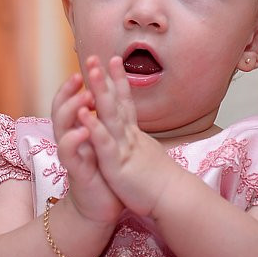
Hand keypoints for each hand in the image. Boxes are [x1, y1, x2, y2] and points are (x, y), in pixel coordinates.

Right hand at [51, 72, 123, 225]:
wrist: (100, 207)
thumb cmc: (105, 173)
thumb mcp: (106, 141)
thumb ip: (105, 120)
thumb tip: (110, 95)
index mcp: (80, 129)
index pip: (73, 100)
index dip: (80, 83)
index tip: (93, 64)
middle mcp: (72, 139)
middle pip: (61, 108)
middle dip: (69, 90)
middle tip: (80, 73)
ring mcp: (72, 154)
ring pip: (62, 127)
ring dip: (72, 110)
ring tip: (85, 96)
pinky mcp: (76, 171)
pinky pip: (70, 153)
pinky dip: (75, 140)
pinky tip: (83, 130)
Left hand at [78, 56, 183, 216]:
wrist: (173, 200)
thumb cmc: (162, 184)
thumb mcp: (149, 157)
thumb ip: (141, 145)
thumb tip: (142, 139)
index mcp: (135, 136)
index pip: (126, 103)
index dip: (118, 81)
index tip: (113, 60)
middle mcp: (129, 136)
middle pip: (116, 102)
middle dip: (105, 78)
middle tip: (96, 56)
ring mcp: (124, 148)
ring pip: (111, 116)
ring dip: (100, 92)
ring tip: (91, 72)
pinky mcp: (118, 165)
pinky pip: (104, 143)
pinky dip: (94, 127)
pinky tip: (84, 113)